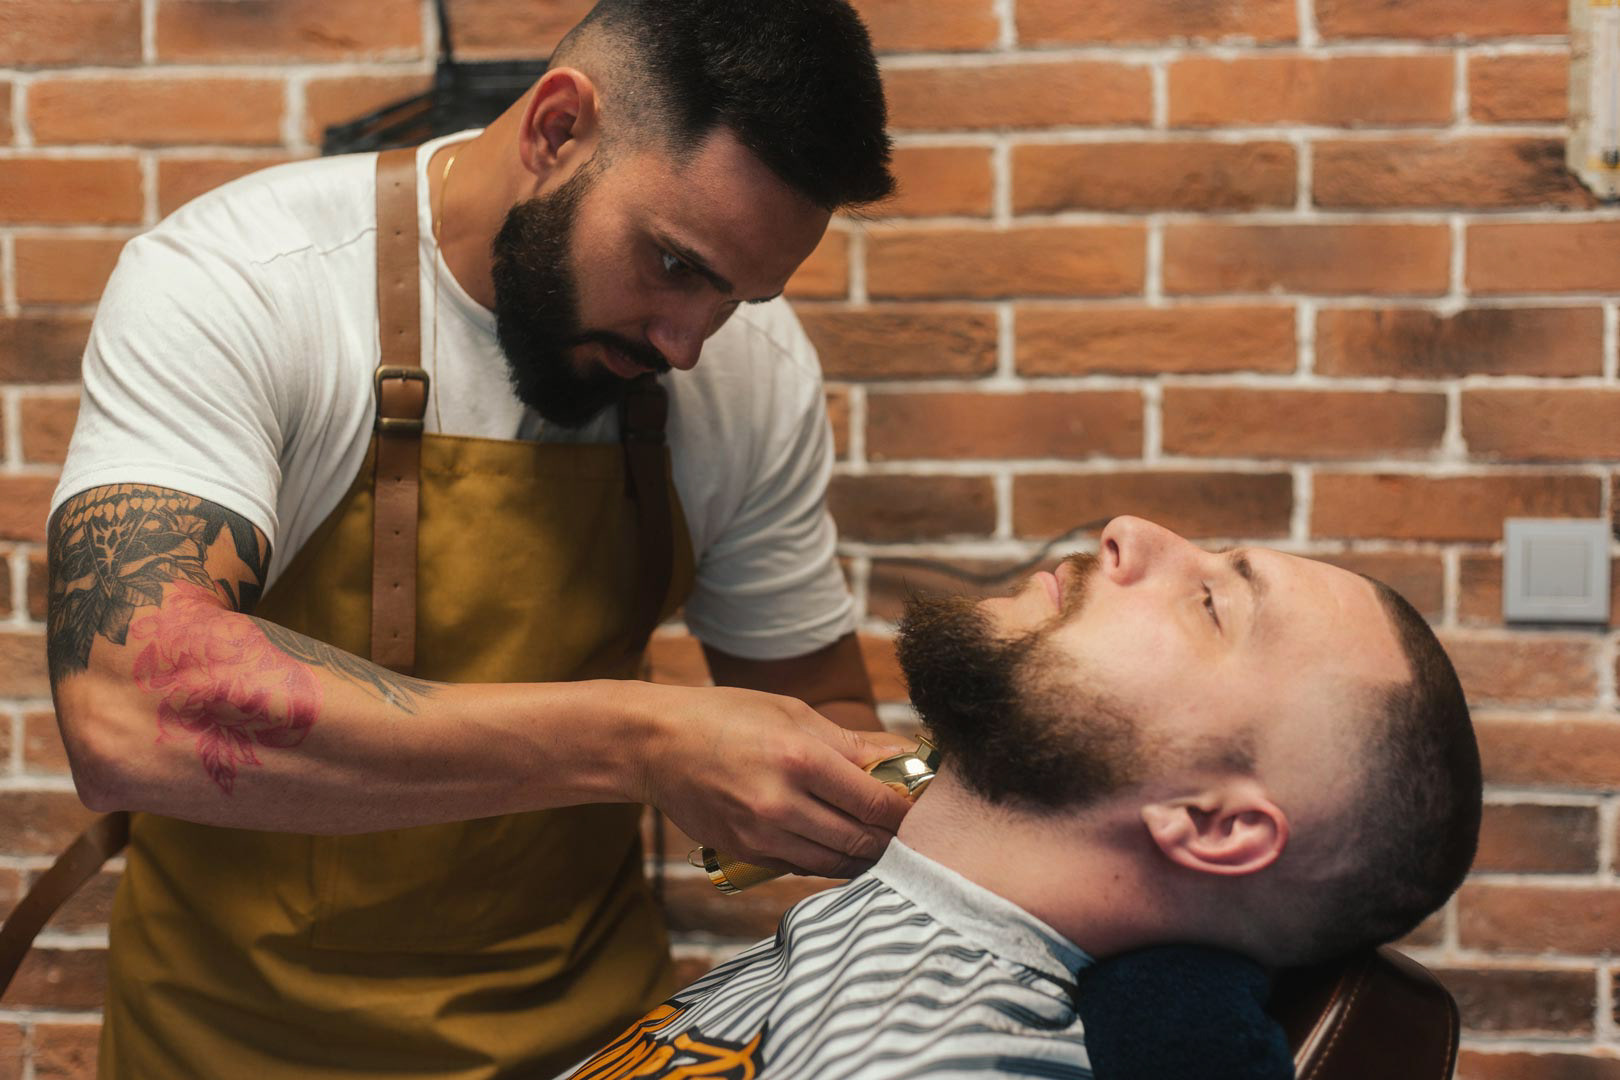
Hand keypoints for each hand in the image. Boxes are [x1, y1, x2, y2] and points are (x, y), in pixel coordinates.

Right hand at [629, 683, 915, 878]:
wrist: (655, 745)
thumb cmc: (727, 717)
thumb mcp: (792, 713)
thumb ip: (851, 742)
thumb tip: (904, 754)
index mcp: (800, 758)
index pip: (875, 801)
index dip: (908, 812)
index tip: (925, 810)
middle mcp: (782, 803)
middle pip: (861, 839)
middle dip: (893, 839)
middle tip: (913, 831)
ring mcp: (762, 834)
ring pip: (835, 862)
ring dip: (865, 857)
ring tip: (882, 843)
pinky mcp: (746, 853)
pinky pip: (803, 868)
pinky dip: (828, 861)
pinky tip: (841, 848)